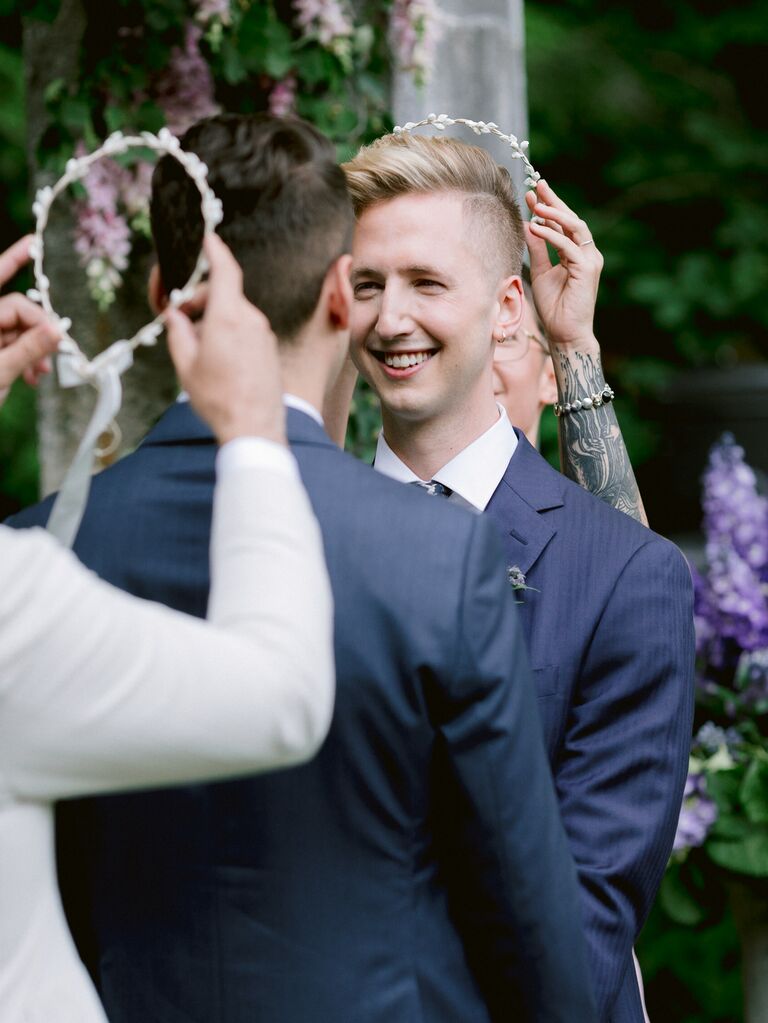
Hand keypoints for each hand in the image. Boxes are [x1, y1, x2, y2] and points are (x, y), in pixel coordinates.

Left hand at [0, 236, 60, 407]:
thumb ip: (28, 350)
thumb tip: (57, 330)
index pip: (7, 295)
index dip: (21, 277)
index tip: (35, 248)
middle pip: (15, 310)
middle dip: (37, 329)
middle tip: (55, 353)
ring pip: (16, 331)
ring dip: (33, 349)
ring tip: (38, 376)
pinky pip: (12, 347)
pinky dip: (26, 360)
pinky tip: (32, 378)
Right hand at [165, 233, 285, 445]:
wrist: (254, 427)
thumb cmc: (217, 398)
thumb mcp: (186, 364)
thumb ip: (178, 332)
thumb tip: (175, 316)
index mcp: (229, 317)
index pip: (226, 271)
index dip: (216, 251)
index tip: (208, 239)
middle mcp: (251, 320)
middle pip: (225, 295)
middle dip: (201, 301)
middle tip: (182, 321)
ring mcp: (264, 335)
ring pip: (235, 314)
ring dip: (215, 321)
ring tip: (199, 350)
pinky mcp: (269, 349)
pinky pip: (246, 331)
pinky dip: (230, 334)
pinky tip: (219, 360)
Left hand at [525, 181, 603, 349]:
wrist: (564, 332)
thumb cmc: (554, 307)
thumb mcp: (540, 272)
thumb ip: (537, 249)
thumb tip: (527, 225)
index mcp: (576, 253)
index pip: (563, 224)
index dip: (549, 207)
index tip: (532, 193)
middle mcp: (586, 253)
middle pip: (571, 219)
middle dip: (554, 201)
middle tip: (536, 186)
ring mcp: (589, 260)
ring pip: (574, 227)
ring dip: (554, 214)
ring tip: (535, 204)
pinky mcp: (586, 269)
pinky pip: (568, 246)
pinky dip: (551, 235)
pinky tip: (535, 227)